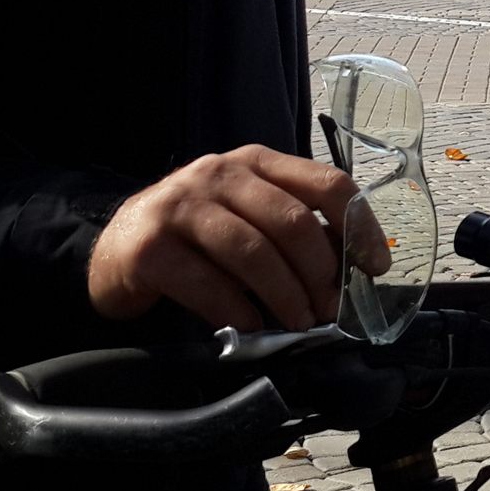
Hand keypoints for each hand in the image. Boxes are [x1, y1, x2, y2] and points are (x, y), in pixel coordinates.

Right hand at [86, 145, 369, 331]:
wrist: (114, 249)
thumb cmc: (197, 238)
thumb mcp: (248, 217)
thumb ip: (293, 230)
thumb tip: (352, 268)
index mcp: (257, 162)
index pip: (326, 183)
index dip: (359, 226)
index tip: (375, 267)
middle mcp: (219, 174)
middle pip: (291, 221)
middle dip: (320, 272)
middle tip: (332, 309)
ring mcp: (180, 207)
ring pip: (252, 252)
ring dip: (285, 295)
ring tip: (301, 323)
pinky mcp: (149, 248)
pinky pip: (208, 283)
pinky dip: (239, 311)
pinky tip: (254, 327)